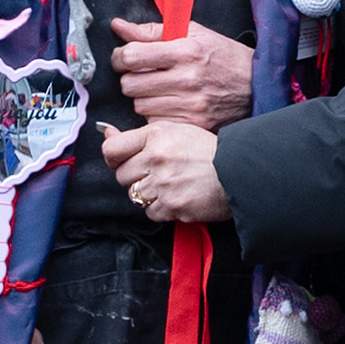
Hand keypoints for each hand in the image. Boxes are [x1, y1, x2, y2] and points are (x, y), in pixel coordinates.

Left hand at [102, 121, 231, 224]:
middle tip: (156, 174)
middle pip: (121, 176)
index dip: (114, 157)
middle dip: (135, 177)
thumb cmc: (207, 150)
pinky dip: (161, 209)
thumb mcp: (174, 130)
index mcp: (155, 135)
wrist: (238, 171)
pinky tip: (176, 197)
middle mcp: (156, 158)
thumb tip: (106, 132)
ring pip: (134, 196)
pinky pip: (150, 213)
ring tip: (169, 185)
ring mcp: (163, 184)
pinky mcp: (172, 206)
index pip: (112, 149)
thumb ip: (139, 135)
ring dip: (148, 194)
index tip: (122, 160)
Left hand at [113, 19, 253, 128]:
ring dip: (143, 98)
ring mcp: (190, 105)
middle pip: (130, 84)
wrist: (257, 85)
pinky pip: (154, 122)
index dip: (120, 57)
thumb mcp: (193, 33)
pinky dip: (156, 114)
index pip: (132, 56)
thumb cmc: (224, 57)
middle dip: (131, 78)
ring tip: (159, 90)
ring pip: (139, 106)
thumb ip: (152, 31)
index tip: (125, 58)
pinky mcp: (192, 123)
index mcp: (186, 51)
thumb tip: (119, 27)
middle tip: (143, 74)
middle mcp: (187, 79)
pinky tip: (169, 104)